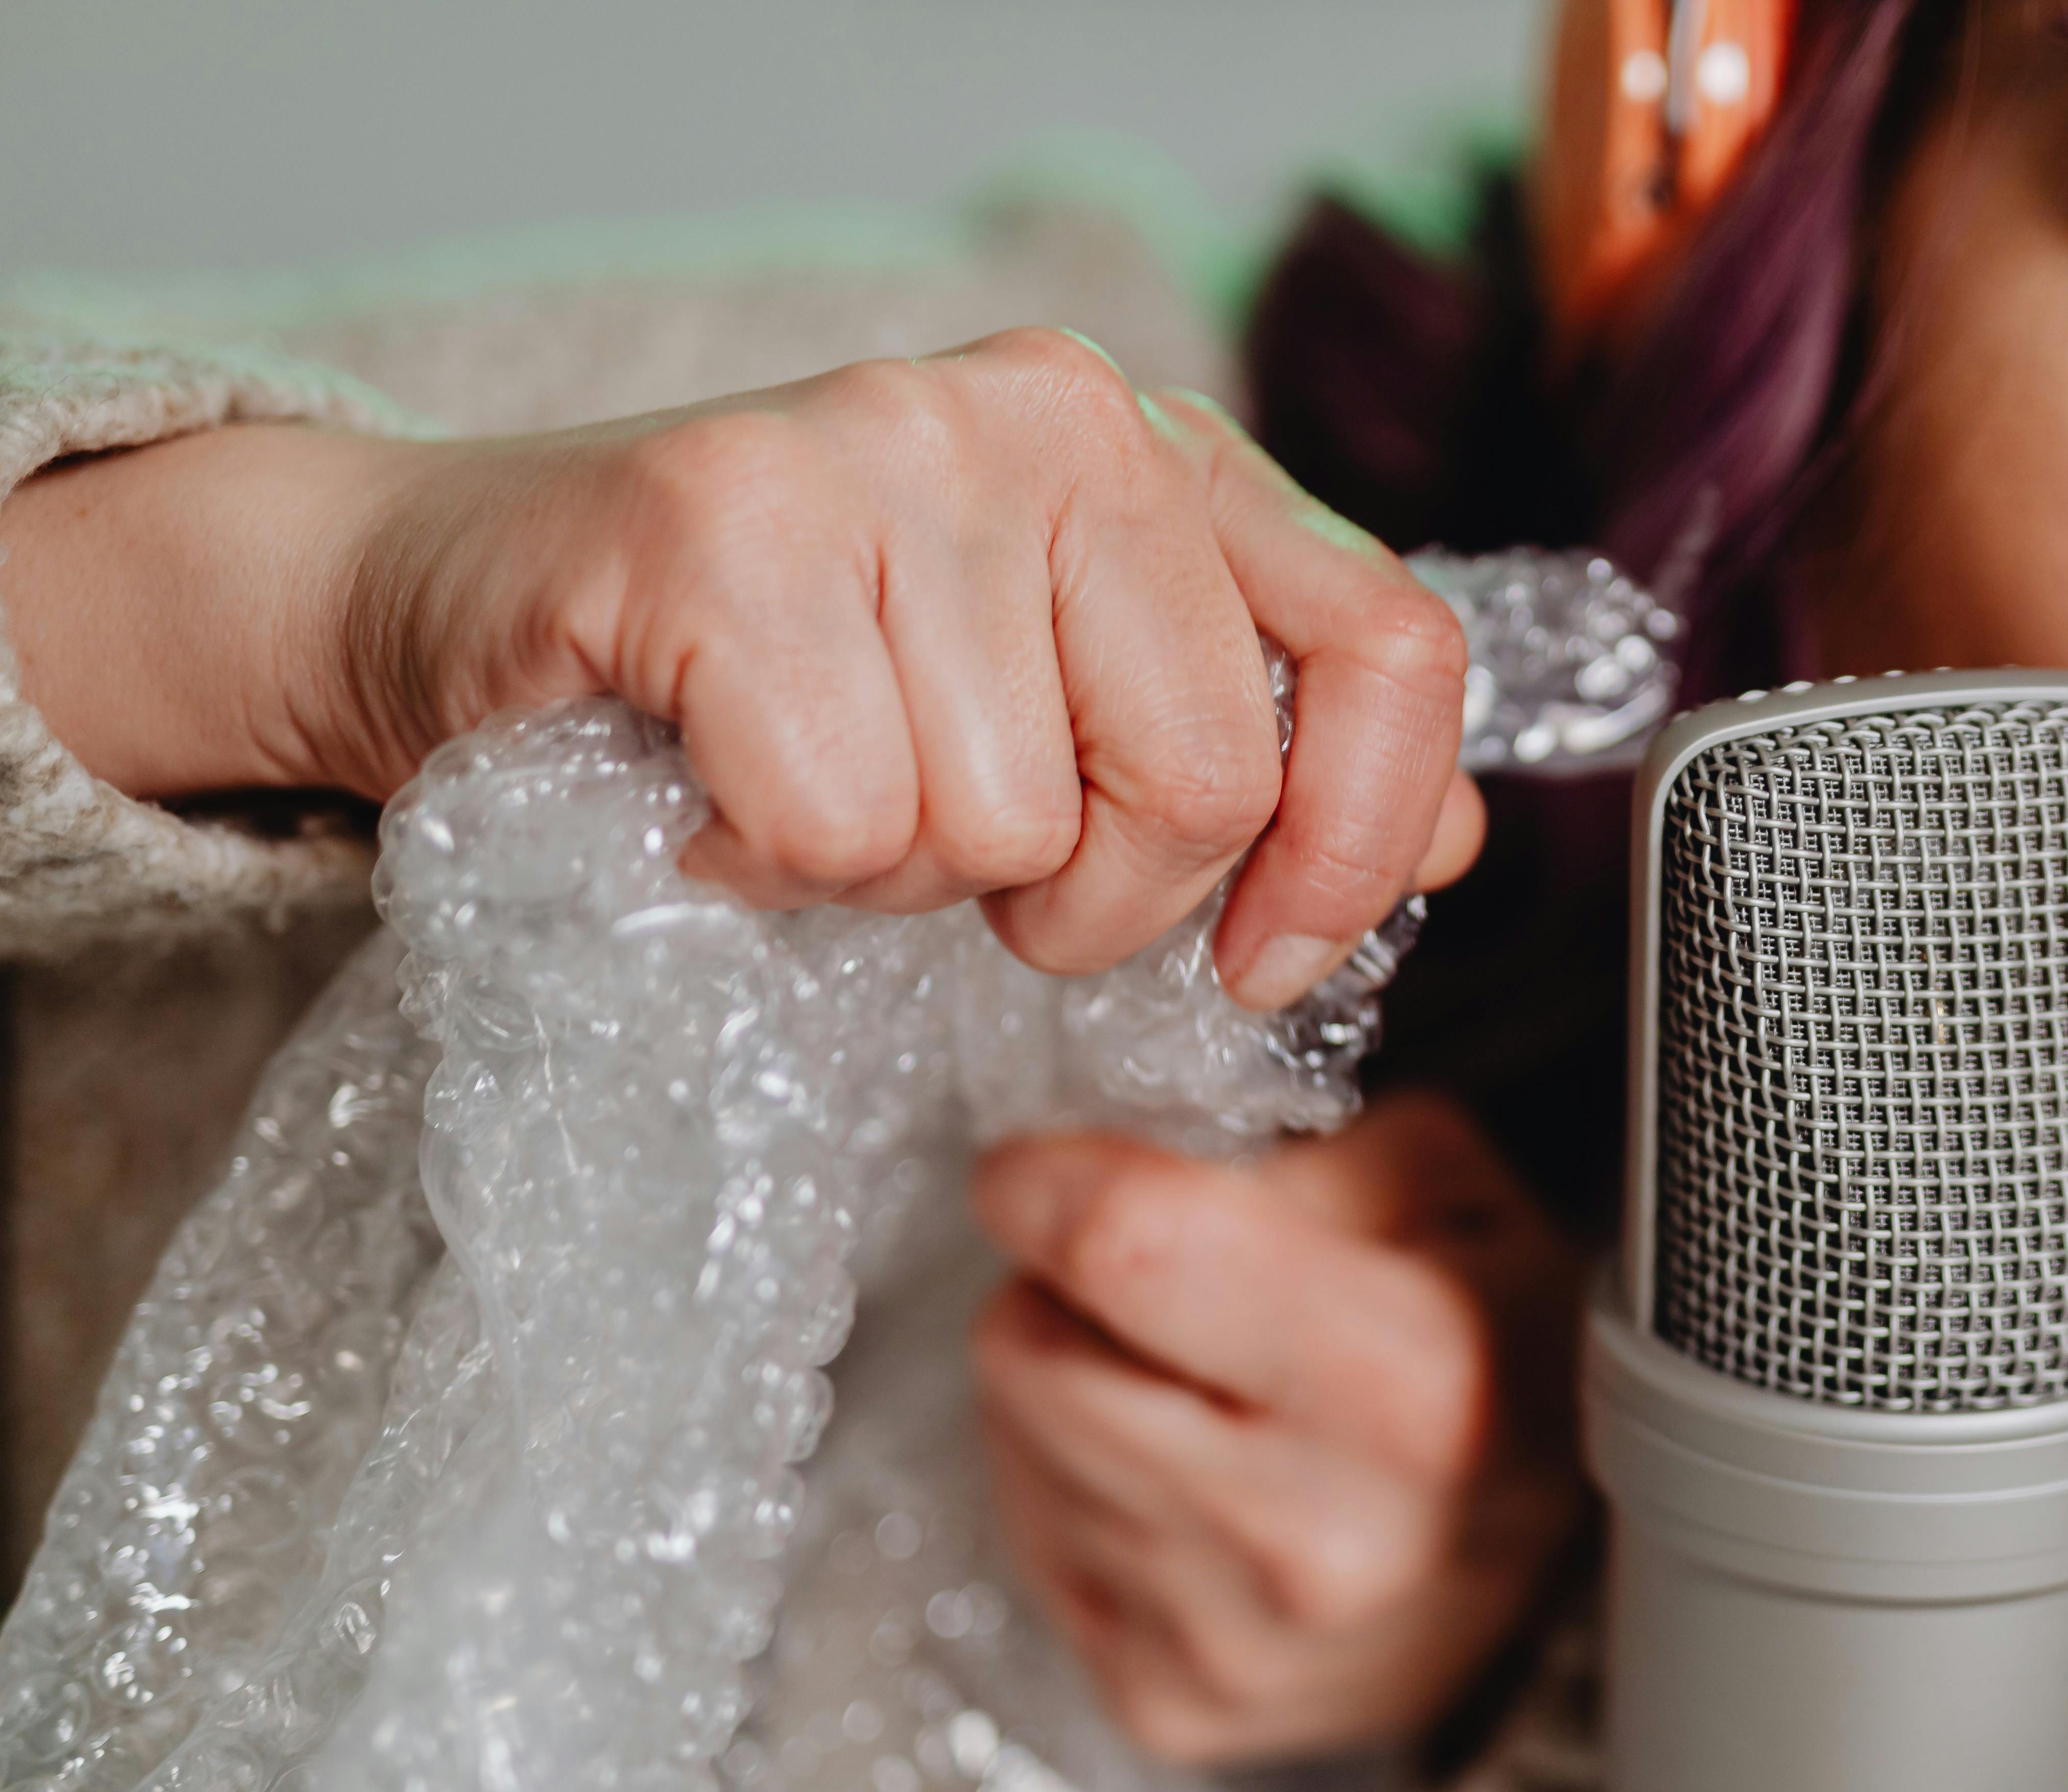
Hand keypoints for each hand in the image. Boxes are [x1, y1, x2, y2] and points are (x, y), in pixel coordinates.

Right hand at [0, 333, 1479, 993]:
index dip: (1360, 844)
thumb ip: (1259, 751)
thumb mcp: (1056, 698)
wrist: (476, 597)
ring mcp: (885, 446)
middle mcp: (1049, 415)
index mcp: (1160, 453)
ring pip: (1011, 824)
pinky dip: (774, 862)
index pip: (1392, 648)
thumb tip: (1448, 837)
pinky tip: (720, 788)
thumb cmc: (786, 672)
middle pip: (1205, 777)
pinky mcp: (722, 521)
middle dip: (1086, 893)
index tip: (1269, 958)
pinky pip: (845, 825)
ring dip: (908, 876)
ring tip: (818, 785)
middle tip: (960, 850)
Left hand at [969, 1094, 1592, 1764]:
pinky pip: (1032, 1543)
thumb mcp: (1452, 1190)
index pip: (1131, 1249)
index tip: (1041, 1172)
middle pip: (1035, 1353)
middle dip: (1060, 1292)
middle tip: (1146, 1291)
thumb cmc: (1498, 1353)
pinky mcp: (1175, 1706)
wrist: (1552, 1570)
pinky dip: (1080, 1492)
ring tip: (1186, 1392)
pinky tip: (1180, 1484)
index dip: (1053, 1185)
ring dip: (1071, 1390)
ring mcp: (1242, 1645)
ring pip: (1019, 1441)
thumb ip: (1291, 1148)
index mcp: (1414, 1388)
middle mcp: (1325, 1541)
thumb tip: (1122, 1167)